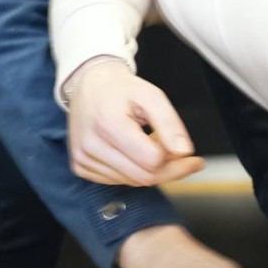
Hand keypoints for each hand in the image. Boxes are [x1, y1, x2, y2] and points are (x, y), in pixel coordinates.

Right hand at [66, 59, 203, 186]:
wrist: (89, 85)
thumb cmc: (122, 90)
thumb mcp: (152, 96)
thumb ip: (169, 123)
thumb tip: (184, 151)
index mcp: (109, 124)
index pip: (152, 160)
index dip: (173, 157)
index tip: (186, 151)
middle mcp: (90, 146)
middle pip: (144, 177)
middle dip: (167, 169)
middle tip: (179, 155)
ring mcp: (83, 159)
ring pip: (133, 181)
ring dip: (150, 168)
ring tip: (151, 144)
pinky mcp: (81, 167)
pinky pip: (118, 180)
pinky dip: (134, 170)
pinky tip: (136, 152)